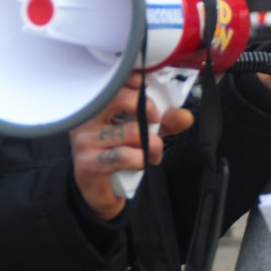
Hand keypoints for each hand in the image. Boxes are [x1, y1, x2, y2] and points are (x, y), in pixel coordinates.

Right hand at [69, 74, 192, 219]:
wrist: (99, 190)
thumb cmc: (119, 154)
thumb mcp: (145, 132)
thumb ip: (165, 121)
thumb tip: (186, 116)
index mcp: (97, 104)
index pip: (114, 80)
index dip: (136, 80)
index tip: (148, 87)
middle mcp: (86, 118)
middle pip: (121, 99)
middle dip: (149, 109)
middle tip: (156, 121)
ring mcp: (85, 140)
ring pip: (131, 131)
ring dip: (152, 143)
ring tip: (154, 152)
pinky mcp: (88, 163)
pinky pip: (125, 155)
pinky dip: (142, 159)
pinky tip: (143, 162)